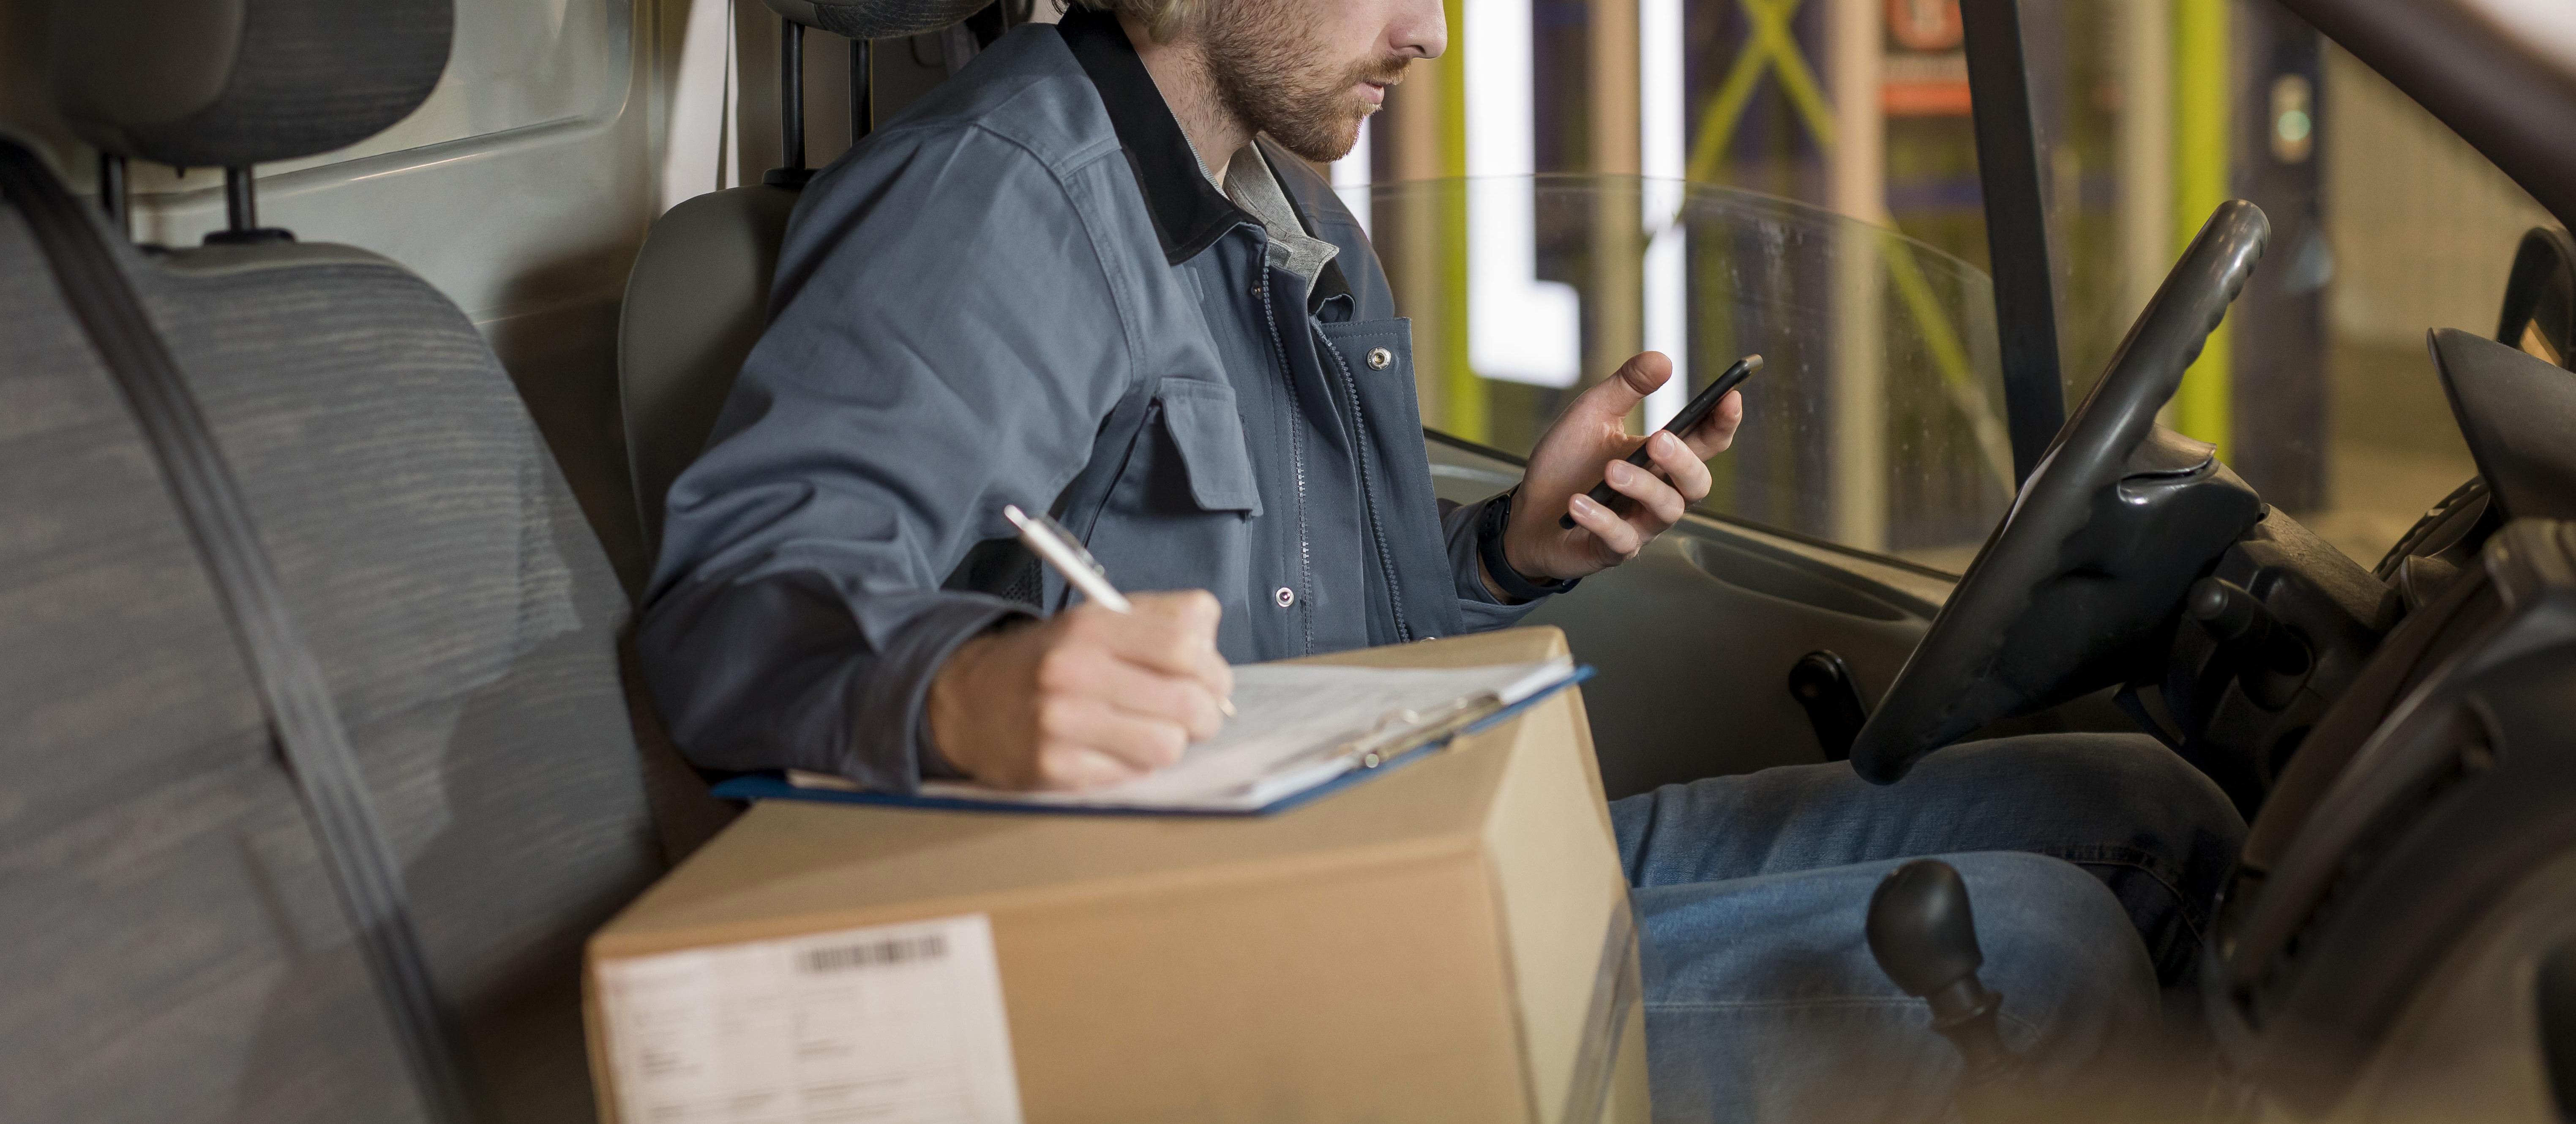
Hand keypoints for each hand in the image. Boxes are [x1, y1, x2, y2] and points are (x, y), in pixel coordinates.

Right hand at [925, 590, 1233, 789]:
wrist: (968, 700)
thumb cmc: (1050, 660)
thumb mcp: (1100, 620)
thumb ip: (1164, 618)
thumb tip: (1213, 644)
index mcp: (1091, 626)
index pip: (1184, 646)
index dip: (1213, 670)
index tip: (1212, 681)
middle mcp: (1072, 671)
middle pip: (1185, 702)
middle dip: (1205, 714)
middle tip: (1195, 715)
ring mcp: (1060, 723)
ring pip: (1166, 746)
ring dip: (1170, 743)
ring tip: (1152, 732)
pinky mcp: (1053, 768)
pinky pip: (1131, 775)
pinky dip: (1134, 765)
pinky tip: (1114, 749)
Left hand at [1504, 352, 1741, 582]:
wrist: (1526, 512)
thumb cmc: (1566, 464)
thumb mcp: (1591, 415)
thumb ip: (1626, 387)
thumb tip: (1662, 359)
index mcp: (1660, 459)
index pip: (1706, 442)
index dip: (1723, 423)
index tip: (1729, 398)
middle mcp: (1659, 493)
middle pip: (1697, 483)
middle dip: (1684, 461)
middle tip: (1660, 440)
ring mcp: (1639, 524)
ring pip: (1666, 512)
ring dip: (1642, 487)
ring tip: (1611, 470)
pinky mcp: (1611, 550)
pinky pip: (1621, 540)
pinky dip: (1601, 520)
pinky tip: (1579, 503)